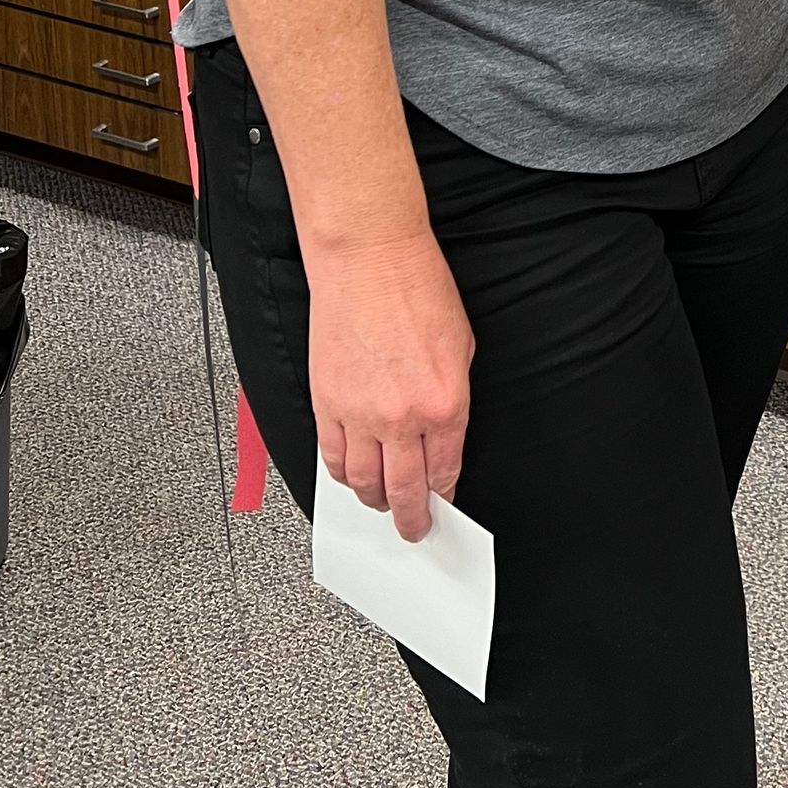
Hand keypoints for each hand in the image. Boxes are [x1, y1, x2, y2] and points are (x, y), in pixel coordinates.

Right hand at [307, 230, 474, 541]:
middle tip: (414, 530)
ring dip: (374, 501)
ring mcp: (360, 413)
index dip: (444, 495)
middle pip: (405, 489)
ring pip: (364, 482)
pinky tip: (351, 479)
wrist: (369, 258)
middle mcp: (402, 416)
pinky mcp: (327, 402)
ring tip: (381, 506)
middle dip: (411, 518)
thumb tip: (443, 435)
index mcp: (445, 402)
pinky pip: (332, 457)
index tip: (443, 505)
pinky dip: (342, 476)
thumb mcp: (460, 346)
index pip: (445, 470)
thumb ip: (452, 396)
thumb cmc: (417, 288)